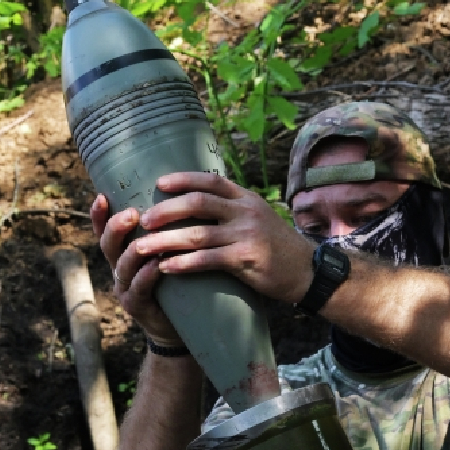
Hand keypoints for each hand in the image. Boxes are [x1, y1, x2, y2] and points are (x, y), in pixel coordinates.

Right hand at [91, 193, 181, 343]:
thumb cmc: (174, 283)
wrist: (177, 326)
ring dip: (134, 250)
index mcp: (121, 253)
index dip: (99, 215)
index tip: (102, 196)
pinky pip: (139, 288)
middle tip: (131, 213)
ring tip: (148, 237)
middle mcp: (118, 269)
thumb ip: (161, 231)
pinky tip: (157, 264)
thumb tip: (175, 194)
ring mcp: (125, 289)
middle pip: (108, 245)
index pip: (104, 230)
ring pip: (122, 266)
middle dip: (116, 228)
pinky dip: (147, 275)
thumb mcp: (163, 254)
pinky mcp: (138, 307)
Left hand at [129, 172, 314, 304]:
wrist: (306, 271)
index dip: (183, 179)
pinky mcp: (246, 260)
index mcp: (246, 198)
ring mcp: (247, 235)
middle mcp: (246, 212)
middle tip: (144, 219)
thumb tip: (196, 201)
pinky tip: (166, 267)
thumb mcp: (257, 216)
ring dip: (165, 240)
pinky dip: (183, 263)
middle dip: (166, 210)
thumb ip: (231, 208)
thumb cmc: (275, 245)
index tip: (159, 183)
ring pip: (197, 234)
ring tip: (142, 246)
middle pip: (198, 203)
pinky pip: (208, 260)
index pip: (211, 181)